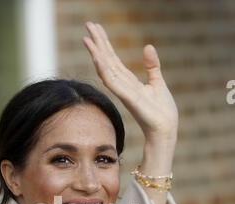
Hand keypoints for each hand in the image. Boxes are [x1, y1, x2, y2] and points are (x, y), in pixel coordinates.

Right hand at [82, 22, 177, 142]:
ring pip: (106, 69)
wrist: (165, 129)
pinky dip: (104, 71)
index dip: (105, 43)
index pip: (113, 59)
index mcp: (129, 82)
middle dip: (98, 43)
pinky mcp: (129, 98)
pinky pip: (113, 83)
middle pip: (107, 60)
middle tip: (87, 24)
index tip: (96, 28)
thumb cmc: (161, 111)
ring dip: (96, 54)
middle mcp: (123, 86)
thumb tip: (148, 46)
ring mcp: (124, 92)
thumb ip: (151, 66)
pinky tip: (98, 59)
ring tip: (87, 38)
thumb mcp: (157, 82)